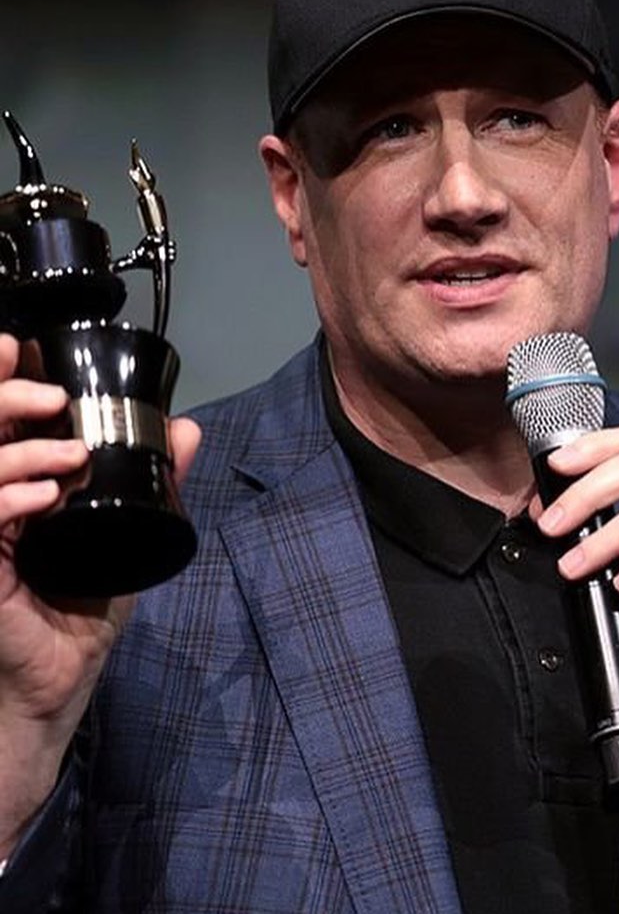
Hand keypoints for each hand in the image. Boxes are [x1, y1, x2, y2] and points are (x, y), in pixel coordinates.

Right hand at [0, 333, 200, 853]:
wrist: (58, 683)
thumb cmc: (81, 612)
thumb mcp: (128, 535)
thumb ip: (154, 482)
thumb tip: (188, 429)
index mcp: (22, 487)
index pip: (8, 422)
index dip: (9, 380)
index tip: (22, 347)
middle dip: (7, 396)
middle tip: (49, 394)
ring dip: (20, 450)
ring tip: (64, 452)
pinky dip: (9, 498)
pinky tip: (42, 498)